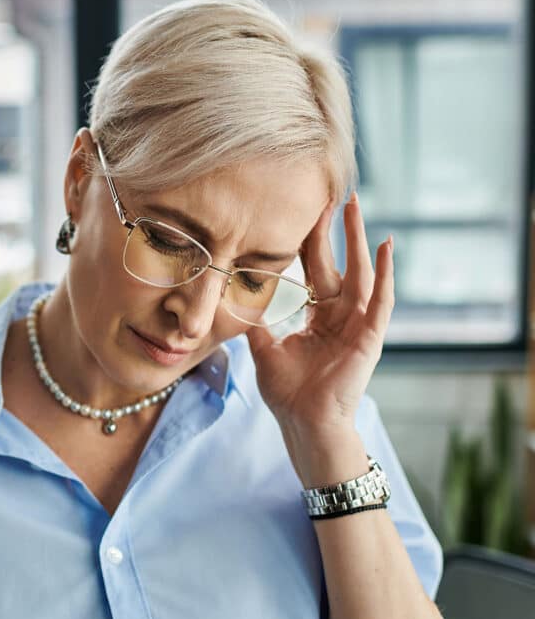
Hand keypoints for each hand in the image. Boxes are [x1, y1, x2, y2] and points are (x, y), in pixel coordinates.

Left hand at [245, 192, 393, 482]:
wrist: (304, 423)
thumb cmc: (288, 393)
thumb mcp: (264, 349)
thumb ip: (255, 322)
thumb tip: (233, 299)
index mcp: (318, 317)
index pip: (314, 271)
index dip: (309, 243)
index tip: (303, 212)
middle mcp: (340, 315)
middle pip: (338, 263)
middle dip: (335, 230)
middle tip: (334, 195)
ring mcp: (358, 324)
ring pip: (361, 272)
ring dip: (358, 238)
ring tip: (355, 206)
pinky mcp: (370, 336)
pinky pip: (381, 299)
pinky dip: (385, 273)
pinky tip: (386, 245)